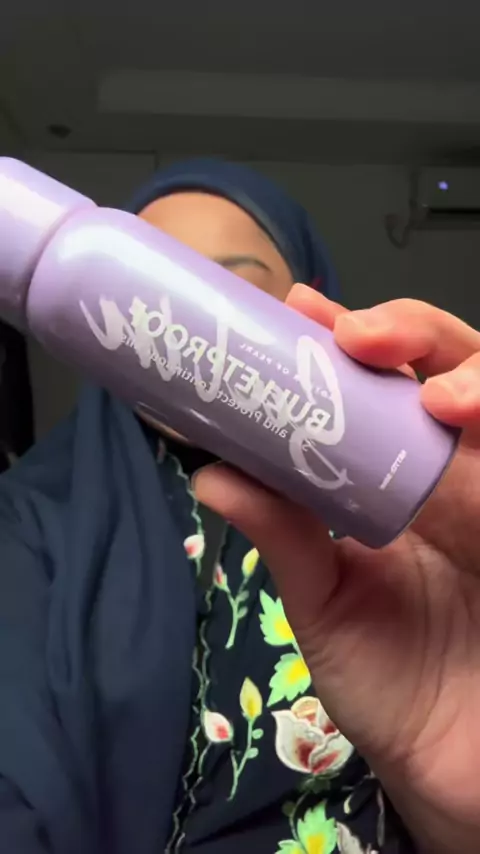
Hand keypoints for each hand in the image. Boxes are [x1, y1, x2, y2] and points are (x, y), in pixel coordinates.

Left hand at [193, 287, 479, 853]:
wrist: (451, 770)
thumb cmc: (390, 682)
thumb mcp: (325, 605)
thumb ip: (285, 537)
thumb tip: (212, 474)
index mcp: (402, 482)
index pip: (384, 387)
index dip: (353, 343)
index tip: (304, 313)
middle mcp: (463, 478)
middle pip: (455, 376)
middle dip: (415, 341)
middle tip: (361, 336)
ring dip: (479, 386)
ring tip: (440, 399)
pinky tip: (474, 429)